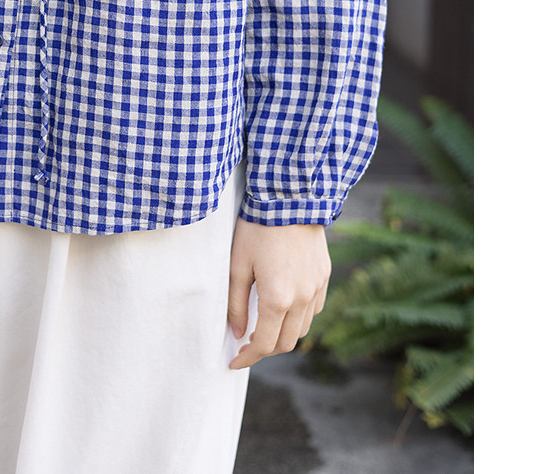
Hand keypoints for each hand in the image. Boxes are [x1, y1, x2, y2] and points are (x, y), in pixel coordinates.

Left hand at [227, 217, 330, 369]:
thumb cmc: (257, 228)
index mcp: (278, 299)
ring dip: (283, 334)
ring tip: (264, 325)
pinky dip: (299, 317)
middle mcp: (302, 299)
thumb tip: (237, 333)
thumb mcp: (237, 264)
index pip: (264, 344)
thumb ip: (236, 303)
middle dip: (265, 349)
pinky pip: (314, 309)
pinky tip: (285, 306)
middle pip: (286, 343)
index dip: (248, 358)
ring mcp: (317, 288)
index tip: (235, 361)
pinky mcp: (325, 276)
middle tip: (246, 344)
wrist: (291, 197)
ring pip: (302, 329)